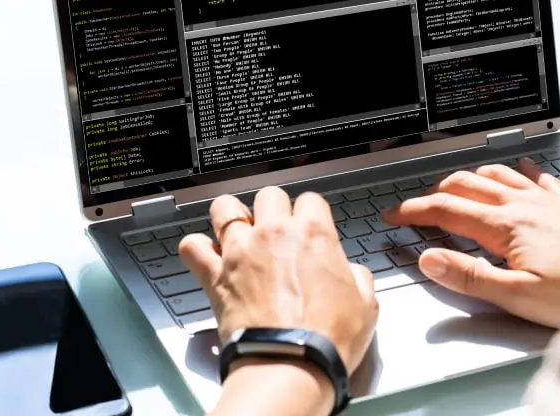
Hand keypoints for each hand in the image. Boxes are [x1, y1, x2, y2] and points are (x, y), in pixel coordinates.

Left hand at [178, 188, 378, 373]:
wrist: (290, 364)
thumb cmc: (326, 339)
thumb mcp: (366, 305)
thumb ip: (358, 277)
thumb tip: (353, 274)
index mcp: (314, 234)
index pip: (311, 199)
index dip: (312, 213)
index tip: (310, 226)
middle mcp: (275, 234)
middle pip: (269, 195)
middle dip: (274, 209)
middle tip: (276, 229)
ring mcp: (241, 252)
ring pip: (225, 208)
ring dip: (230, 215)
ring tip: (236, 229)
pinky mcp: (215, 276)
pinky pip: (192, 247)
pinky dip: (196, 248)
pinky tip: (206, 255)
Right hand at [384, 160, 559, 327]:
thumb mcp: (518, 296)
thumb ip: (469, 277)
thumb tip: (430, 260)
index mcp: (507, 226)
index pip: (447, 211)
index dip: (414, 212)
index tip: (394, 216)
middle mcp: (526, 205)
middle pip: (467, 185)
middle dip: (434, 192)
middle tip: (415, 206)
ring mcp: (549, 202)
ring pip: (498, 175)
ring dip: (469, 178)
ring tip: (454, 185)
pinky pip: (536, 178)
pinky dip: (517, 173)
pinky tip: (521, 173)